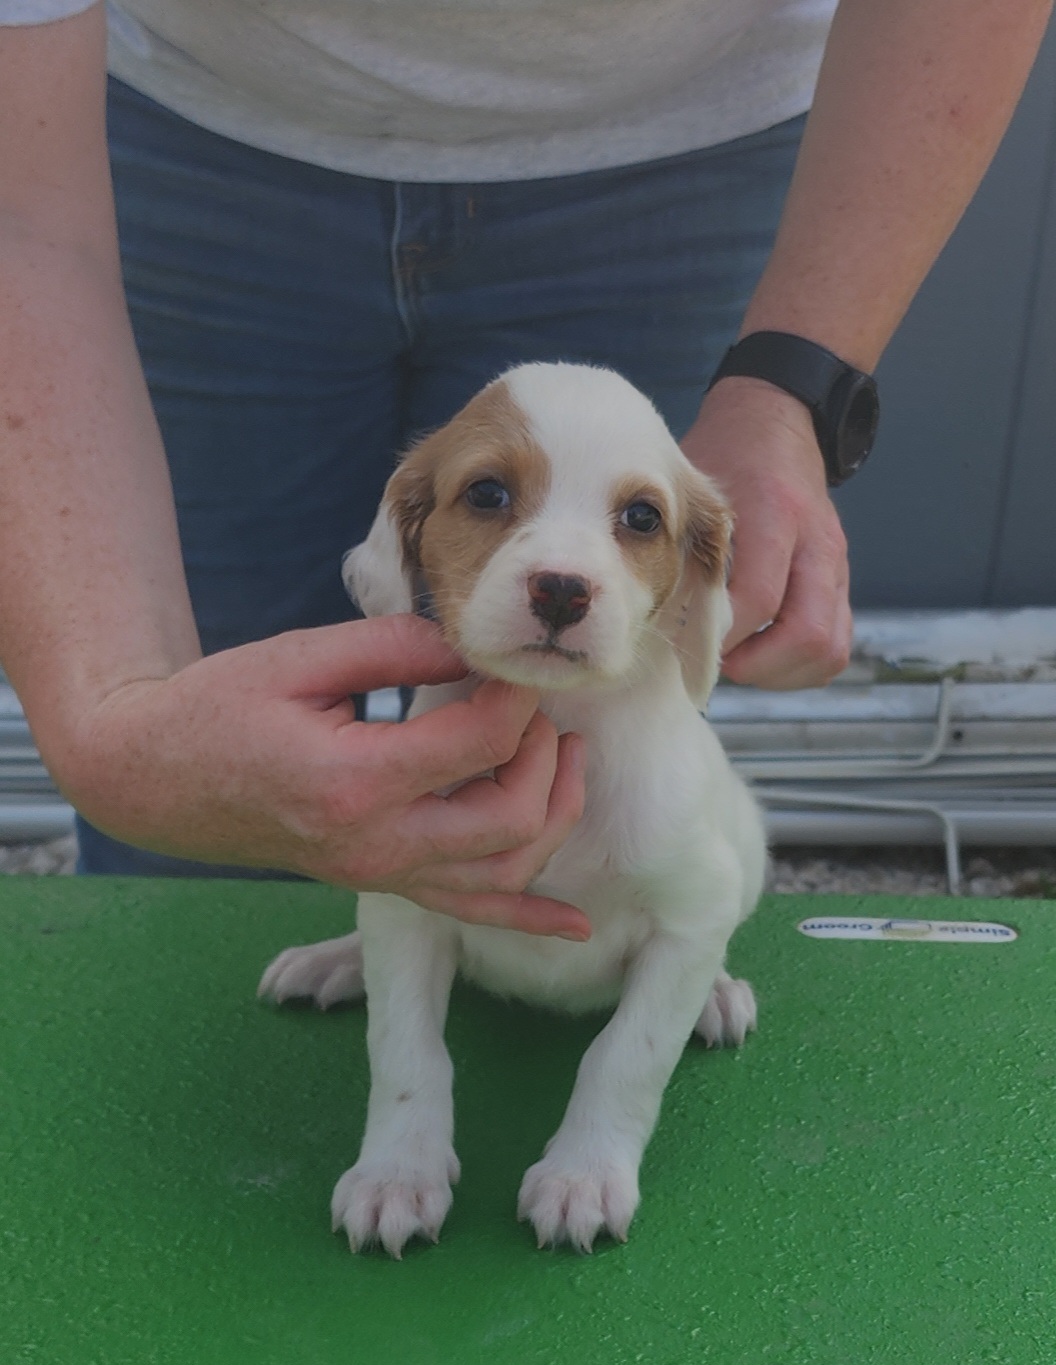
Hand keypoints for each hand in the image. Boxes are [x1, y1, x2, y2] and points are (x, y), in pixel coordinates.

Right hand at [65, 614, 589, 937]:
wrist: (159, 777)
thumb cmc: (219, 708)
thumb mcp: (300, 657)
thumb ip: (396, 646)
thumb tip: (477, 645)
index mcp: (353, 779)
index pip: (477, 743)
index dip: (514, 696)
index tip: (512, 662)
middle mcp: (374, 843)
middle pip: (508, 818)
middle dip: (545, 757)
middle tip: (538, 709)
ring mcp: (379, 873)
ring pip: (502, 874)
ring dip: (553, 818)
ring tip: (566, 759)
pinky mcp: (380, 881)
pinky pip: (467, 913)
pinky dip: (527, 917)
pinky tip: (576, 925)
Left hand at [681, 376, 852, 688]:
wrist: (777, 418)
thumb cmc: (724, 455)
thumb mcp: (693, 489)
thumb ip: (681, 546)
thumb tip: (660, 617)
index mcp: (775, 513)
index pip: (758, 600)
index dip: (723, 636)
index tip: (692, 643)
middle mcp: (815, 541)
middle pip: (808, 634)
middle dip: (758, 665)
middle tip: (719, 661)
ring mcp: (836, 563)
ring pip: (829, 648)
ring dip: (782, 672)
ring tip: (740, 661)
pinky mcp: (841, 579)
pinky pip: (837, 642)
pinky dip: (801, 664)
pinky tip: (764, 655)